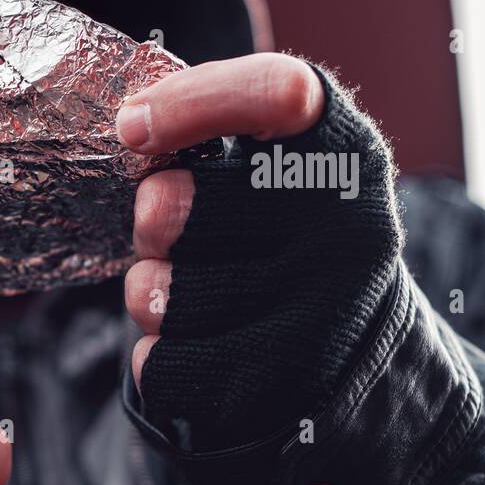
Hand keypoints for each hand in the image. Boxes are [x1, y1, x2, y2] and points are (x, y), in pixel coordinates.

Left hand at [116, 53, 399, 447]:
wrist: (353, 358)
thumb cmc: (282, 243)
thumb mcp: (274, 171)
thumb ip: (217, 132)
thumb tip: (132, 121)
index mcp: (348, 157)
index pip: (276, 93)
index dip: (189, 104)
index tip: (131, 128)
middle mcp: (350, 233)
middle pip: (171, 206)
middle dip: (149, 220)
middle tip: (166, 228)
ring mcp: (323, 319)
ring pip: (159, 294)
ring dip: (151, 293)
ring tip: (189, 294)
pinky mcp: (280, 391)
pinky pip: (160, 364)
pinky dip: (158, 356)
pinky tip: (199, 347)